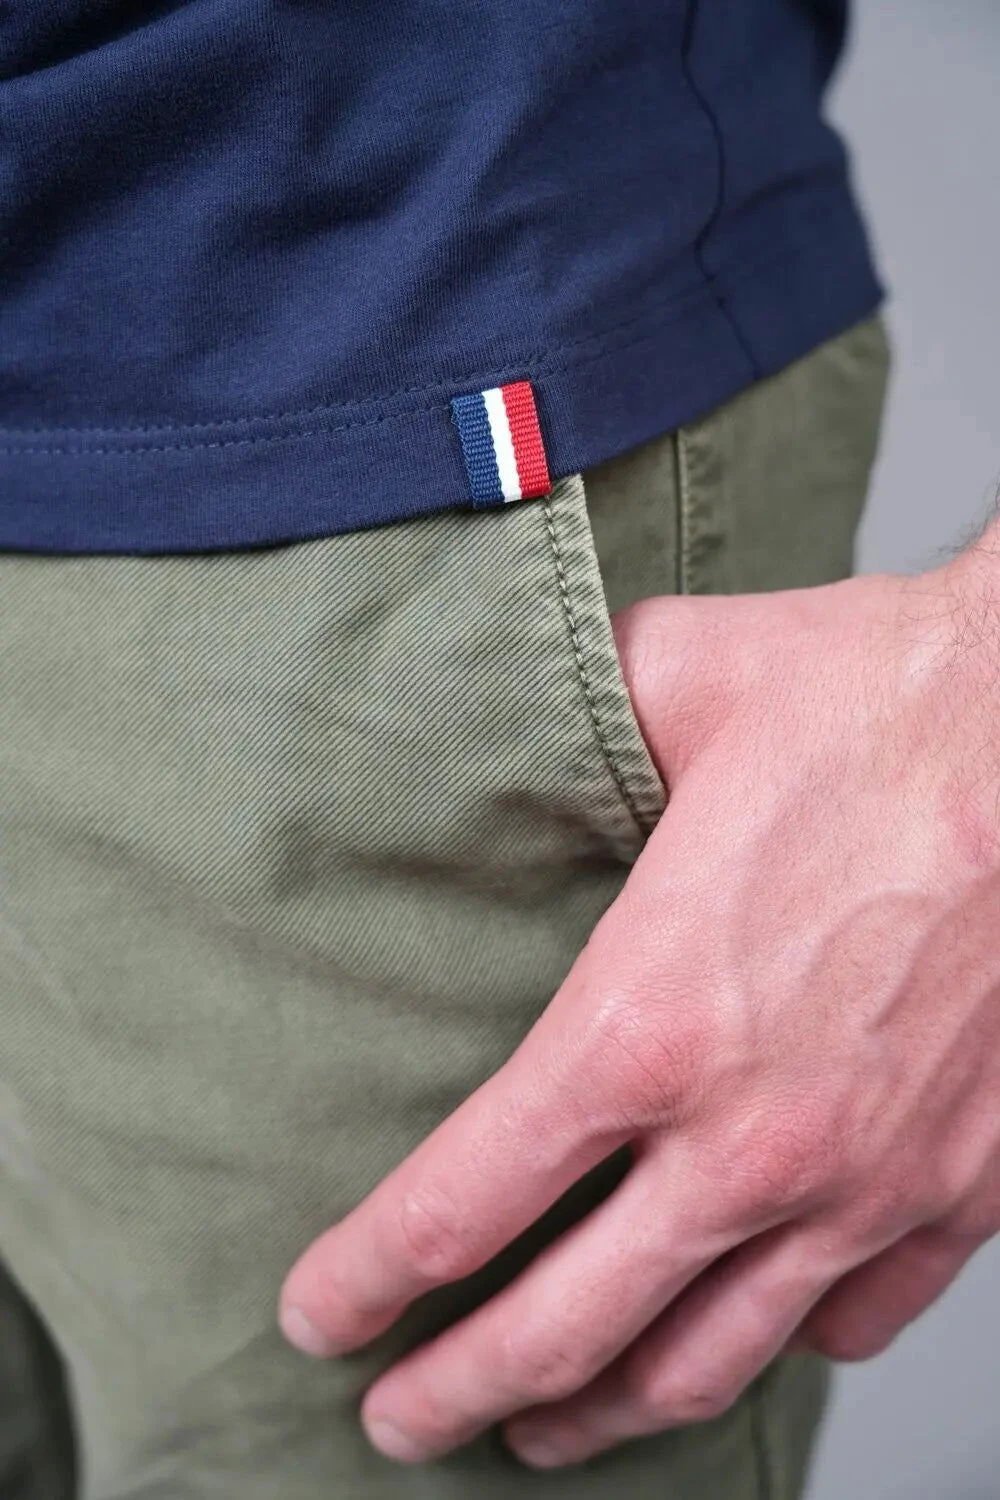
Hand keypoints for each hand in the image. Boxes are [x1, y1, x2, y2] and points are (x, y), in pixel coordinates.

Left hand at [279, 540, 999, 1468]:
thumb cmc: (878, 699)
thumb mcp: (671, 681)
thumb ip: (553, 719)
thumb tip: (484, 707)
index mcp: (647, 1023)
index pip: (461, 1204)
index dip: (366, 1277)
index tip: (319, 1315)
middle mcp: (750, 1140)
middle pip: (561, 1327)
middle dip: (454, 1389)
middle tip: (395, 1418)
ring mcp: (862, 1182)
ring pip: (704, 1360)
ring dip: (603, 1411)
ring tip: (540, 1427)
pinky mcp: (959, 1187)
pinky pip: (850, 1321)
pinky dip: (773, 1346)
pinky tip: (730, 1334)